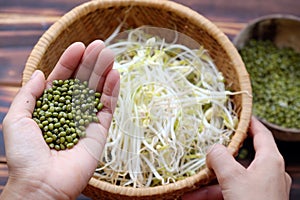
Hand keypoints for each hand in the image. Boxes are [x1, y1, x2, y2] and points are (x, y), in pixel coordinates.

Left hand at [1, 40, 119, 199]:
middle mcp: (70, 111)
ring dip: (104, 72)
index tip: (79, 46)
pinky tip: (115, 75)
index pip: (63, 79)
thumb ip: (28, 95)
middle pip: (83, 82)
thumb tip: (41, 74)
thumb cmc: (24, 154)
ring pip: (97, 91)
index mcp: (51, 107)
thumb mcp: (16, 119)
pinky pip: (108, 107)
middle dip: (91, 63)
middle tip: (101, 45)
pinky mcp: (100, 131)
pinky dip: (112, 91)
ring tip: (110, 54)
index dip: (70, 62)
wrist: (41, 184)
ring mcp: (87, 120)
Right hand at [182, 117, 291, 199]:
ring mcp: (260, 189)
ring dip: (209, 182)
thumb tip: (212, 149)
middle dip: (217, 159)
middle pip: (240, 158)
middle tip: (205, 150)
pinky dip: (213, 194)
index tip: (238, 115)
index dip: (250, 123)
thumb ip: (220, 158)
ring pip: (231, 179)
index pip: (261, 134)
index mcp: (269, 161)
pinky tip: (192, 196)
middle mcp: (267, 173)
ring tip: (189, 185)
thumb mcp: (233, 177)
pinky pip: (230, 193)